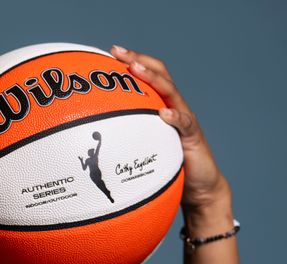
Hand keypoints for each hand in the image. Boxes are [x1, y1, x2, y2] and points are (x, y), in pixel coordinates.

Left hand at [111, 45, 231, 215]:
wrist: (198, 188)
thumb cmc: (166, 168)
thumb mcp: (142, 150)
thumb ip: (124, 141)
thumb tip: (87, 146)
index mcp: (161, 107)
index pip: (149, 76)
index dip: (132, 61)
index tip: (111, 52)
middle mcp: (174, 107)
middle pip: (159, 75)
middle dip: (138, 61)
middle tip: (119, 52)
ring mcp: (185, 120)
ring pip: (171, 92)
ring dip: (153, 79)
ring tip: (136, 69)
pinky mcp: (193, 138)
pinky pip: (184, 124)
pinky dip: (175, 116)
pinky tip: (164, 113)